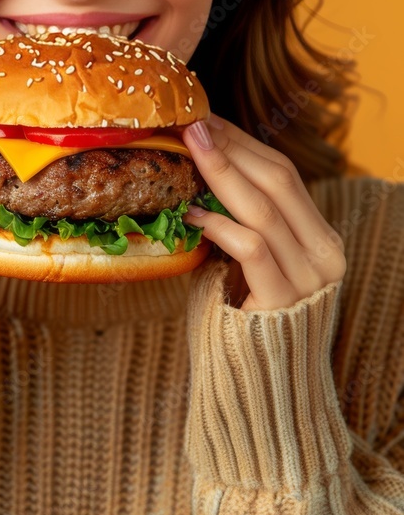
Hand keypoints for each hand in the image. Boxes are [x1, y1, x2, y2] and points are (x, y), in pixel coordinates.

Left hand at [180, 114, 346, 311]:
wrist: (258, 394)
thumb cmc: (241, 323)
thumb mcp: (245, 265)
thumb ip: (237, 224)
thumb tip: (195, 172)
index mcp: (320, 239)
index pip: (284, 175)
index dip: (243, 143)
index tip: (206, 120)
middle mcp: (324, 255)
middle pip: (278, 181)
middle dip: (231, 147)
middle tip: (194, 122)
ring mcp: (309, 279)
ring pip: (264, 209)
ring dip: (222, 172)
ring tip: (190, 147)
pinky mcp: (283, 303)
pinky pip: (252, 250)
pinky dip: (221, 225)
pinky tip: (193, 212)